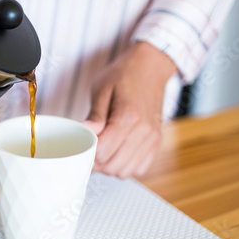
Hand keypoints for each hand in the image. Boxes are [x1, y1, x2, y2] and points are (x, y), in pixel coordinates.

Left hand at [84, 42, 176, 177]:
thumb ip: (94, 117)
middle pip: (113, 166)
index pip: (103, 152)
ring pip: (125, 172)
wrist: (150, 67)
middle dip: (96, 161)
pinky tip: (117, 151)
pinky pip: (139, 169)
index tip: (81, 142)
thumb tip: (82, 135)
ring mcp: (153, 139)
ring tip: (102, 149)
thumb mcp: (102, 89)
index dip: (88, 151)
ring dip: (110, 166)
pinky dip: (125, 166)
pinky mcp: (157, 142)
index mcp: (129, 117)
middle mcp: (144, 132)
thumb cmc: (124, 75)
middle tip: (88, 147)